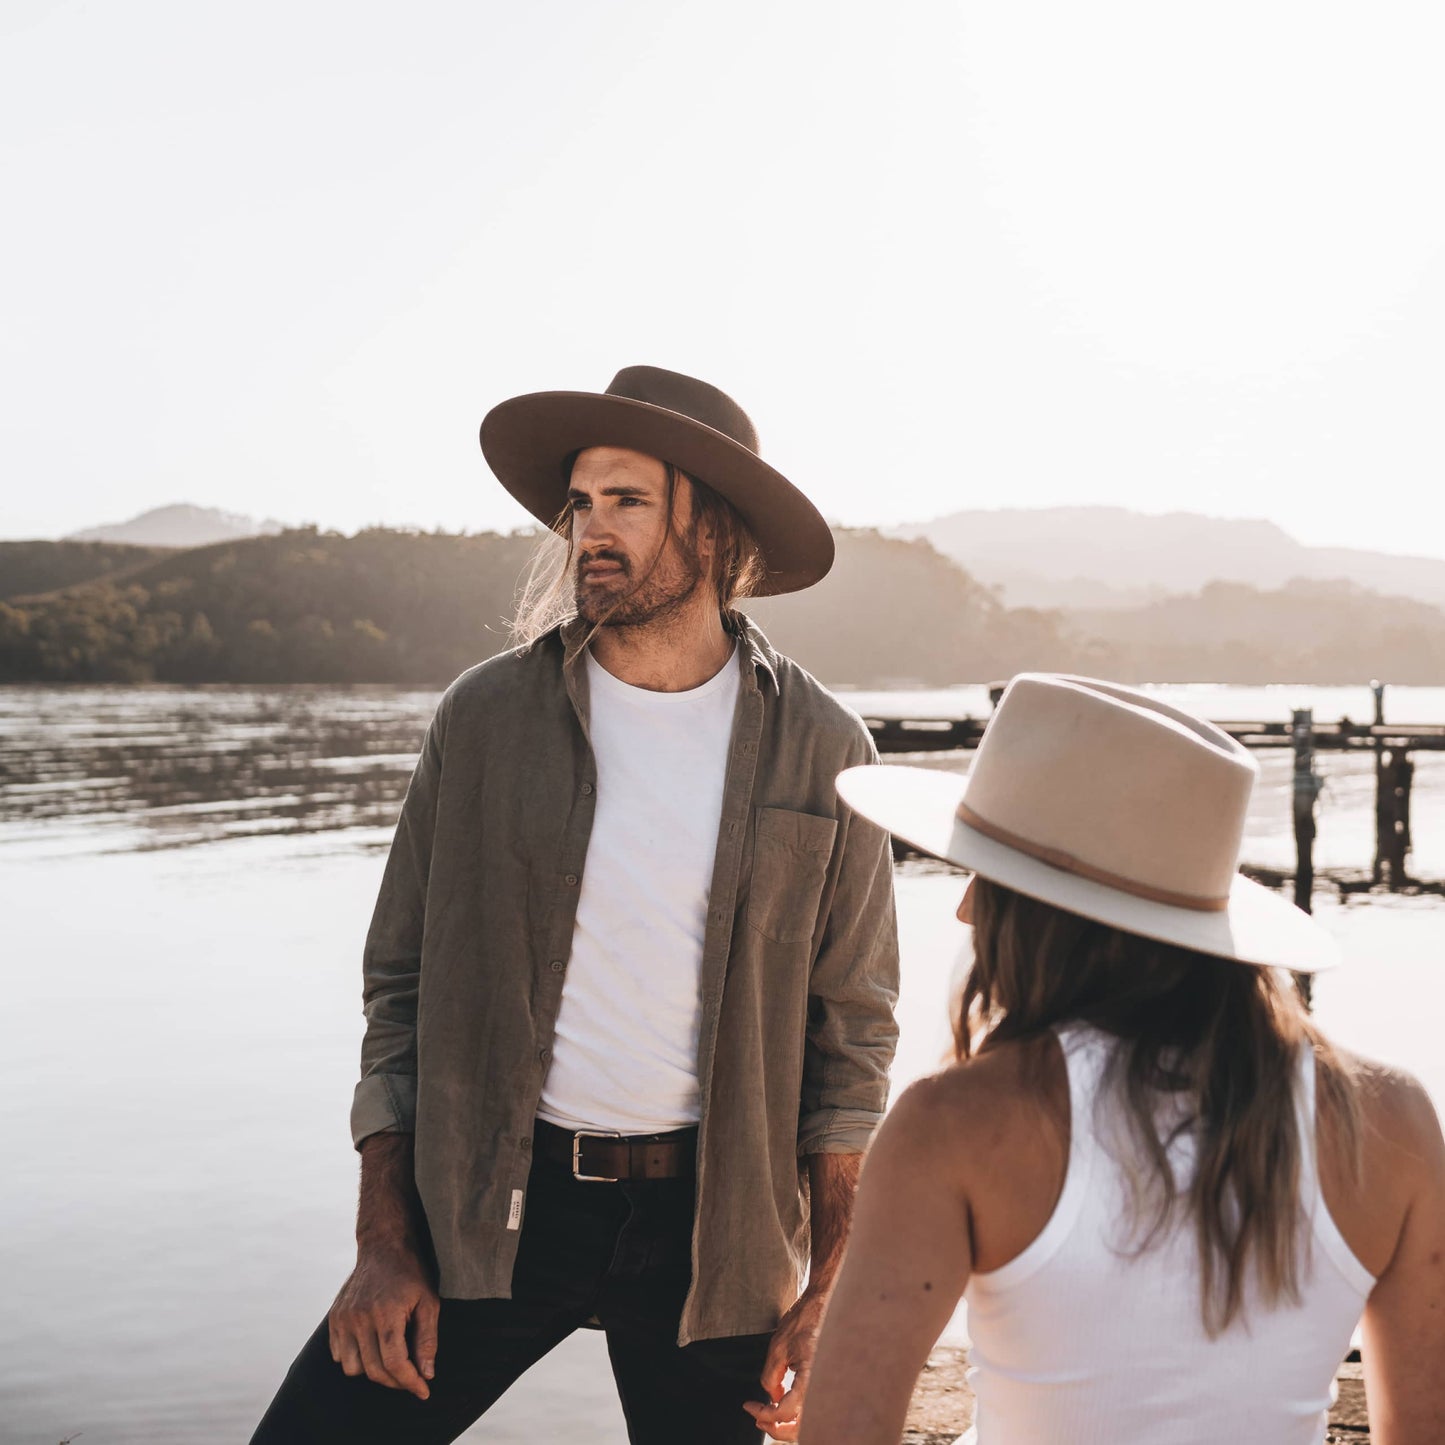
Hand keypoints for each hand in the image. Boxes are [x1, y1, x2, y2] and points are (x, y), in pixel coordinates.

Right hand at [327, 1245, 440, 1400]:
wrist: (383, 1246)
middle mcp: (360, 1317)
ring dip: (373, 1371)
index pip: (394, 1363)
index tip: (423, 1391)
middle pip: (374, 1370)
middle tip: (412, 1378)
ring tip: (391, 1359)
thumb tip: (427, 1374)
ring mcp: (344, 1318)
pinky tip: (372, 1347)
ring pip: (353, 1368)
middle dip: (396, 1381)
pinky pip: (339, 1355)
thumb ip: (427, 1339)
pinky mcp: (334, 1318)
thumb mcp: (429, 1302)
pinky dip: (355, 1359)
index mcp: (386, 1313)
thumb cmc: (410, 1273)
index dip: (410, 1382)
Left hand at [743, 1287, 828, 1440]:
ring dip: (789, 1424)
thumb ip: (771, 1377)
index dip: (763, 1413)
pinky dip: (799, 1413)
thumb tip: (772, 1397)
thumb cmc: (804, 1319)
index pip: (785, 1412)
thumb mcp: (778, 1348)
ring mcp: (829, 1385)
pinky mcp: (829, 1381)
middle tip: (758, 1420)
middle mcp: (824, 1386)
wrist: (825, 1302)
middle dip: (776, 1428)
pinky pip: (814, 1406)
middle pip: (801, 1427)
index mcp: (812, 1378)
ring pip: (809, 1420)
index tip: (749, 1407)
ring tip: (769, 1416)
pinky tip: (785, 1404)